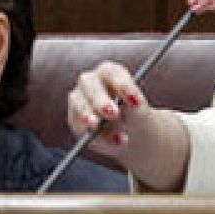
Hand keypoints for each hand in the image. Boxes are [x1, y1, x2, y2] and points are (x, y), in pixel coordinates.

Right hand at [66, 61, 188, 190]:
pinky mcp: (74, 119)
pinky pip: (77, 125)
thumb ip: (136, 107)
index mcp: (109, 72)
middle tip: (113, 113)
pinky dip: (92, 134)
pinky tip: (109, 140)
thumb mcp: (140, 111)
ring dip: (87, 114)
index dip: (122, 84)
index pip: (111, 72)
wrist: (130, 134)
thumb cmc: (135, 116)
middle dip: (100, 99)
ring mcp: (79, 99)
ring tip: (95, 126)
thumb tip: (134, 104)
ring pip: (77, 102)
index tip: (135, 100)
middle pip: (88, 83)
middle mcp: (90, 81)